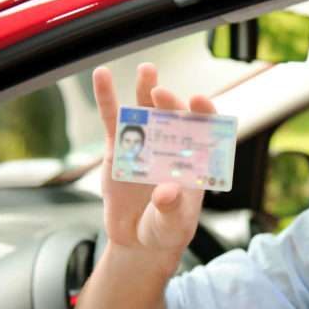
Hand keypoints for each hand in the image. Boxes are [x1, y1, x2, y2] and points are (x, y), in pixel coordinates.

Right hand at [93, 63, 216, 255]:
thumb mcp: (173, 226)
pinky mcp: (119, 147)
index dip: (205, 113)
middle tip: (161, 93)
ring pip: (147, 111)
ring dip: (146, 89)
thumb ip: (172, 209)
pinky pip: (114, 120)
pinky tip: (101, 75)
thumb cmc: (165, 231)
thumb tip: (167, 191)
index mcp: (195, 162)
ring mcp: (147, 144)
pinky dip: (107, 97)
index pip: (206, 132)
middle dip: (170, 104)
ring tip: (147, 69)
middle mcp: (173, 147)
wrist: (137, 240)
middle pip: (175, 118)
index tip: (198, 100)